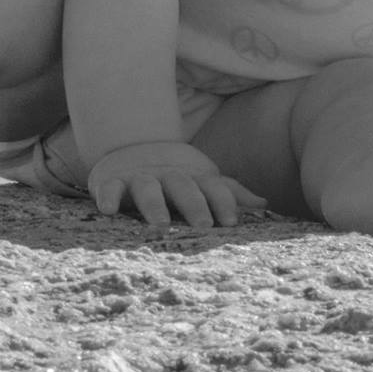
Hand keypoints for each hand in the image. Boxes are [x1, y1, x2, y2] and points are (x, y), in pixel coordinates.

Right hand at [87, 141, 268, 228]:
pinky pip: (110, 189)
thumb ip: (229, 193)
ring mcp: (141, 177)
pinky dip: (108, 197)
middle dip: (194, 204)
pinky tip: (108, 210)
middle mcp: (169, 176)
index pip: (213, 188)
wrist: (132, 146)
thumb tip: (264, 203)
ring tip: (161, 224)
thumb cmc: (176, 175)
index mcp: (194, 178)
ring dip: (155, 205)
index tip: (232, 221)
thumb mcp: (203, 181)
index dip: (223, 202)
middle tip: (204, 225)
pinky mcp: (113, 181)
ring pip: (148, 189)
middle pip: (184, 187)